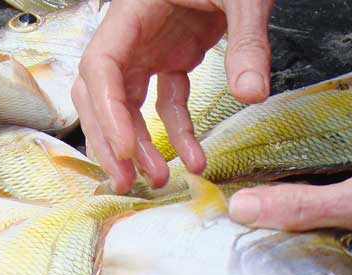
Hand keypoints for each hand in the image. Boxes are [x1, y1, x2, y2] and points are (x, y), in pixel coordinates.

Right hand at [72, 0, 273, 192]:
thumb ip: (247, 42)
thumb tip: (250, 94)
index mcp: (132, 10)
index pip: (102, 68)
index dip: (108, 113)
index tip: (128, 150)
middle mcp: (133, 32)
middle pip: (101, 93)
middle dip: (110, 139)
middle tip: (127, 181)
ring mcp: (150, 46)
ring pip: (127, 104)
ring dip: (139, 145)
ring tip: (159, 180)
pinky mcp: (173, 57)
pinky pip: (166, 103)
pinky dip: (178, 132)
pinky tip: (196, 159)